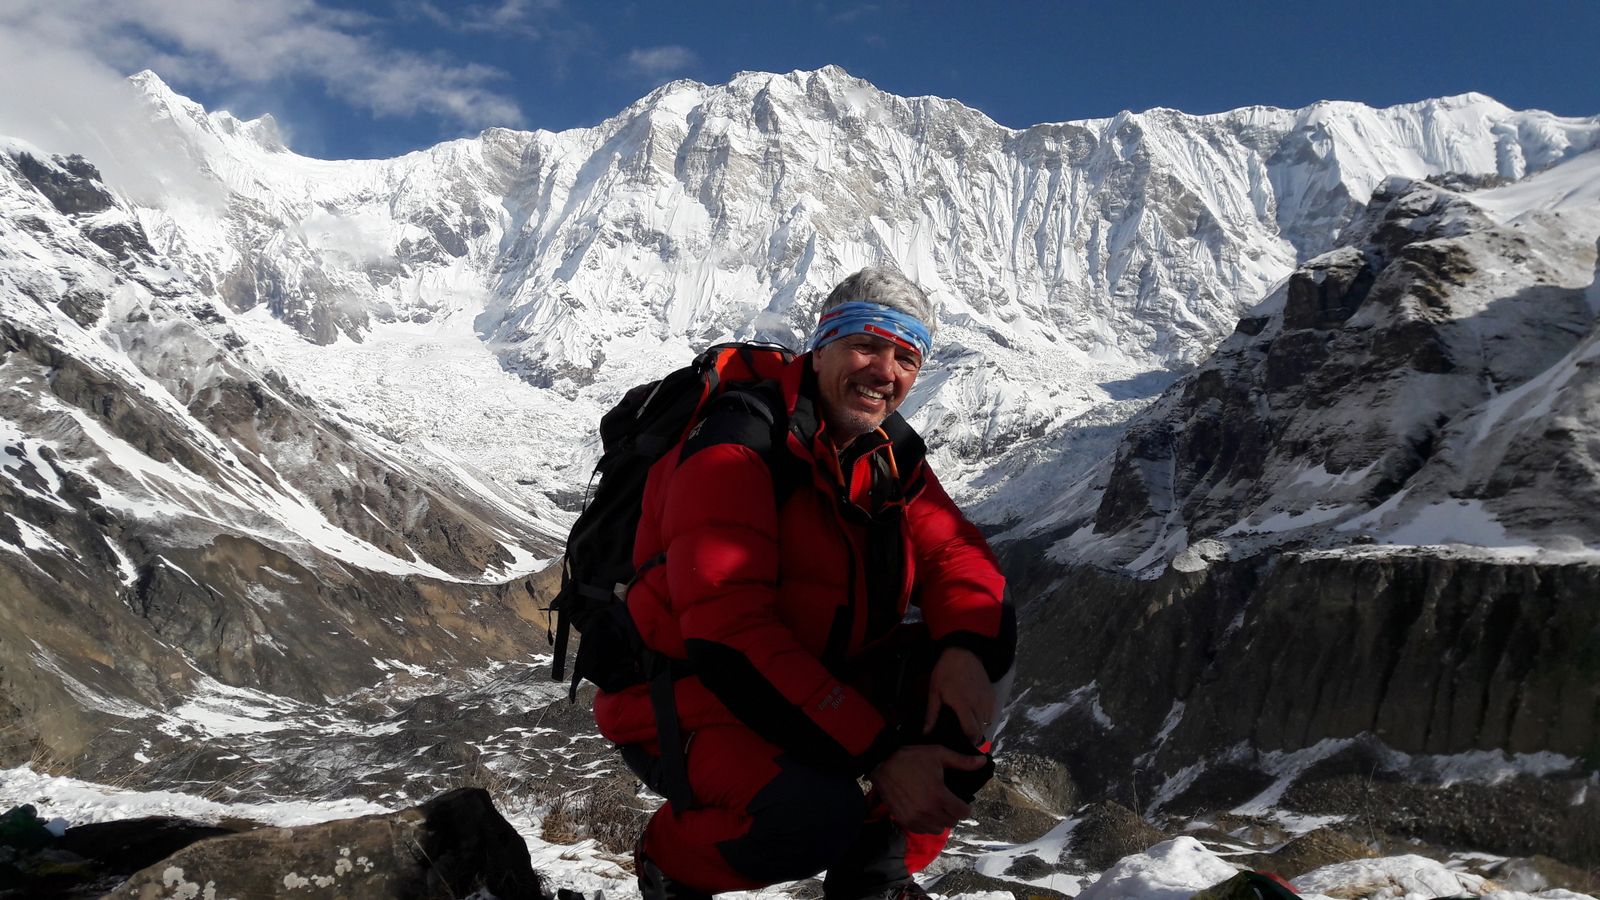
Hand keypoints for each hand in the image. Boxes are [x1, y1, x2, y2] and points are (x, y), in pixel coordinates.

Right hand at [869, 745, 986, 833]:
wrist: (882, 764)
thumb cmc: (911, 758)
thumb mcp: (938, 754)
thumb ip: (962, 761)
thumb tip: (983, 761)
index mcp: (939, 796)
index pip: (962, 813)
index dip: (965, 808)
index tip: (962, 802)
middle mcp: (928, 811)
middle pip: (951, 822)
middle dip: (953, 813)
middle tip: (949, 803)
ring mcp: (915, 818)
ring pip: (937, 829)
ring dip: (941, 821)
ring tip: (937, 809)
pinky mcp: (904, 820)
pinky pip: (922, 830)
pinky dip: (927, 825)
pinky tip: (925, 813)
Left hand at [924, 647, 994, 743]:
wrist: (963, 653)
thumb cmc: (946, 672)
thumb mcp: (934, 692)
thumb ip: (932, 714)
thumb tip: (926, 732)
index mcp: (963, 705)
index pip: (971, 731)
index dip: (969, 741)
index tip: (963, 745)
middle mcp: (978, 705)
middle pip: (981, 730)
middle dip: (974, 737)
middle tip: (965, 739)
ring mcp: (987, 700)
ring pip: (988, 723)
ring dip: (980, 728)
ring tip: (970, 728)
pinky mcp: (992, 696)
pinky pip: (992, 714)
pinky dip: (985, 718)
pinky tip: (976, 717)